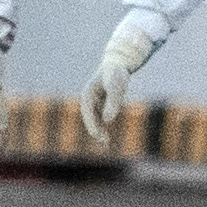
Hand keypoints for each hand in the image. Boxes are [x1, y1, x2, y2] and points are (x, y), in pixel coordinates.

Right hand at [85, 21, 154, 139]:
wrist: (118, 64)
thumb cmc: (116, 74)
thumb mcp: (117, 86)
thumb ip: (113, 102)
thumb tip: (109, 120)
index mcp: (88, 95)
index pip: (88, 113)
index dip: (93, 126)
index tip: (99, 135)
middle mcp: (88, 100)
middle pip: (90, 119)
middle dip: (96, 130)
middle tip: (105, 141)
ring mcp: (94, 102)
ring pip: (94, 120)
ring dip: (99, 130)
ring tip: (106, 142)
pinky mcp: (100, 104)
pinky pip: (100, 118)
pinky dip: (103, 126)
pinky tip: (108, 136)